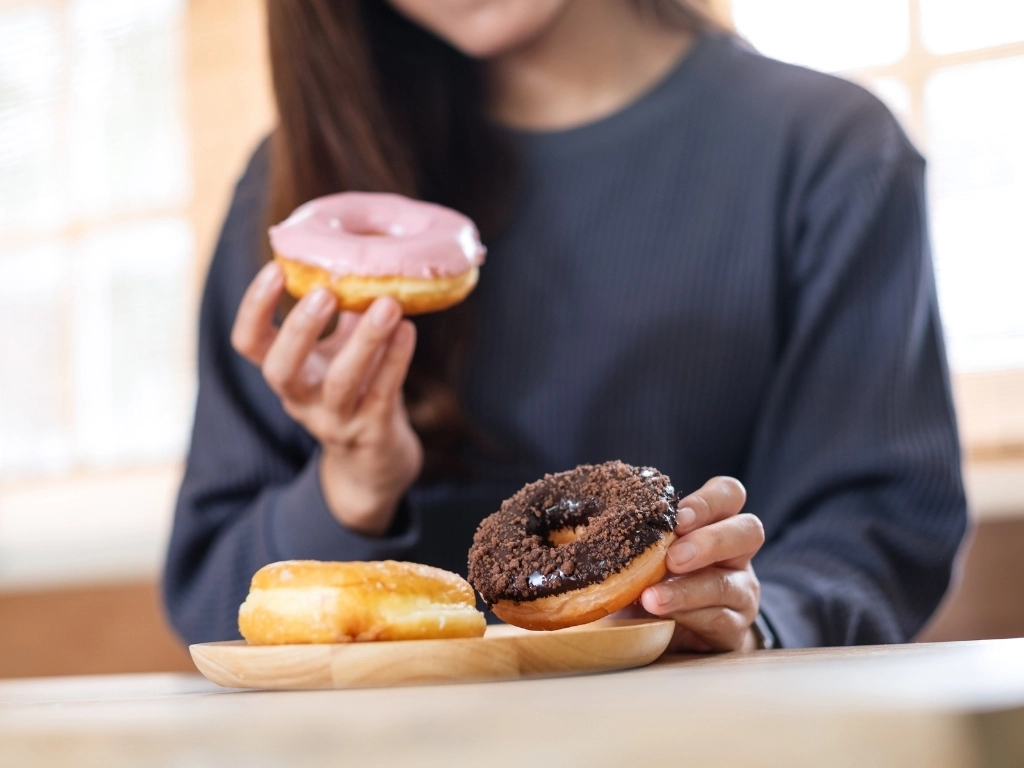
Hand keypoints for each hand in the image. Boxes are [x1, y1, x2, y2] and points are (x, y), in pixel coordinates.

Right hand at [231, 262, 422, 535]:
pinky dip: (396, 360)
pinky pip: (382, 394)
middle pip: (282, 370)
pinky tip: (408, 330)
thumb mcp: (336, 351)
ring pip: (342, 383)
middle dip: (299, 329)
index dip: (255, 309)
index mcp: (287, 374)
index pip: (249, 344)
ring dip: (364, 341)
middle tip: (324, 292)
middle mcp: (302, 400)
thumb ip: (340, 311)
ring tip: (387, 303)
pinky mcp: (373, 431)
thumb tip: (352, 252)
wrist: (375, 461)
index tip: (274, 268)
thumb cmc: (355, 390)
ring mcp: (336, 420)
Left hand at [639, 477, 764, 651]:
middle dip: (709, 542)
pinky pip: (719, 620)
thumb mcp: (644, 553)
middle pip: (749, 531)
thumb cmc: (651, 579)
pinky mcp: (734, 629)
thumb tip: (580, 524)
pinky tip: (659, 616)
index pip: (729, 494)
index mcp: (716, 522)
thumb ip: (634, 536)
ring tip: (650, 597)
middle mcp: (736, 553)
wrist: (667, 635)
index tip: (677, 517)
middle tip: (672, 557)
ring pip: (729, 583)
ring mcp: (740, 591)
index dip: (708, 501)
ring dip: (687, 589)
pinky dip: (686, 616)